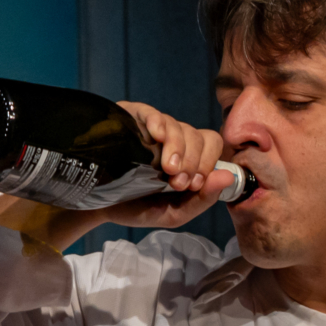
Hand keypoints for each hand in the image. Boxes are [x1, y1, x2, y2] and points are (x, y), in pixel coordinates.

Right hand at [98, 101, 237, 229]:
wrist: (99, 206)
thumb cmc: (137, 208)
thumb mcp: (173, 213)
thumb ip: (202, 200)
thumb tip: (227, 177)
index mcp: (188, 157)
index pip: (212, 145)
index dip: (207, 164)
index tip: (191, 185)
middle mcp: (174, 139)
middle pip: (198, 135)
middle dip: (193, 160)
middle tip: (175, 181)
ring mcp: (154, 127)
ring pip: (177, 126)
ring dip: (177, 147)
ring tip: (164, 169)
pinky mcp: (132, 118)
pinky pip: (152, 112)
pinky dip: (158, 123)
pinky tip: (154, 136)